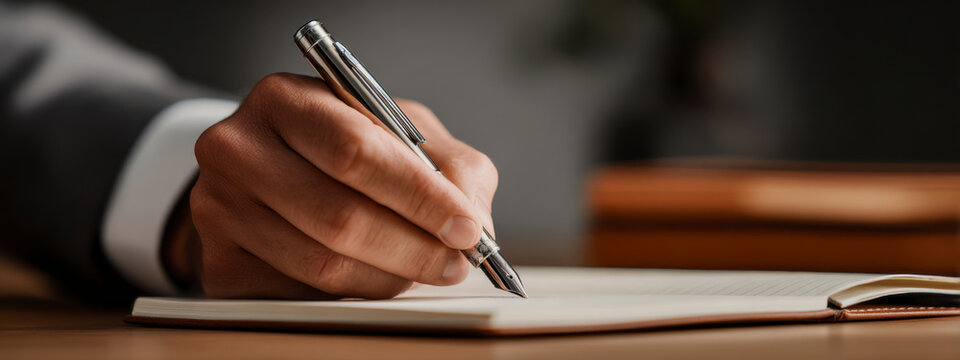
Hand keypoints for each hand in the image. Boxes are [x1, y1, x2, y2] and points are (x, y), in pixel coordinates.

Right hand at [172, 73, 497, 298]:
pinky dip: (353, 295)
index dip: (418, 196)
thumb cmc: (343, 146)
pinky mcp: (218, 262)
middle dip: (413, 247)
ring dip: (389, 278)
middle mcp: (236, 148)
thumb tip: (474, 224)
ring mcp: (217, 208)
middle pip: (337, 216)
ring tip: (424, 271)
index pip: (354, 151)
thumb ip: (450, 167)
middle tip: (456, 263)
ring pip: (321, 265)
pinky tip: (377, 279)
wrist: (268, 171)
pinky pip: (299, 295)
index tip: (466, 229)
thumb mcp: (401, 132)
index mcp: (284, 99)